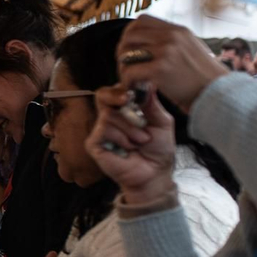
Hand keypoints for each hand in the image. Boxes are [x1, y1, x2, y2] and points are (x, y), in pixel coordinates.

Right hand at [85, 83, 177, 204]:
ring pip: (108, 116)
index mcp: (124, 109)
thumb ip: (153, 104)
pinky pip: (103, 131)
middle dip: (119, 100)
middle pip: (103, 97)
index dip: (119, 89)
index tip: (131, 93)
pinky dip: (120, 139)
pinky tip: (127, 149)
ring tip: (140, 141)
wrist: (154, 173)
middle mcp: (109, 117)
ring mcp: (100, 130)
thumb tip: (147, 83)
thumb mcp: (162, 122)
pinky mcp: (93, 143)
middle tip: (132, 109)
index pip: (114, 91)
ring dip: (130, 129)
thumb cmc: (158, 149)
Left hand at [114, 16, 226, 110]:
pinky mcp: (161, 69)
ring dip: (122, 67)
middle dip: (122, 50)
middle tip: (125, 66)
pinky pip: (130, 71)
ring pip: (126, 52)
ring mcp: (166, 51)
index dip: (130, 33)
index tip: (129, 48)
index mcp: (178, 30)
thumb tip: (153, 42)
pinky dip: (127, 80)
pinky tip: (133, 88)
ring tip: (129, 79)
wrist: (219, 94)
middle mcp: (172, 36)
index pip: (142, 20)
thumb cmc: (205, 78)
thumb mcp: (192, 49)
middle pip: (130, 35)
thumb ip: (173, 43)